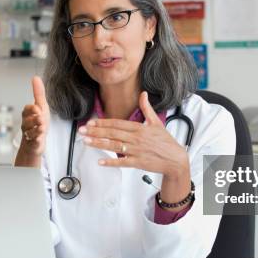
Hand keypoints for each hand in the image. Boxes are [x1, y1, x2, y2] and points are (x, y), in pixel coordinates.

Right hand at [17, 76, 49, 160]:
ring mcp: (29, 134)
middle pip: (27, 121)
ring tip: (42, 128)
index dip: (32, 109)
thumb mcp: (41, 106)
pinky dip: (36, 140)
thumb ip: (38, 93)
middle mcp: (26, 124)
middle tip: (41, 119)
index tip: (38, 109)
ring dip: (37, 129)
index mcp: (28, 114)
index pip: (27, 109)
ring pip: (30, 131)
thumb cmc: (39, 122)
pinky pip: (33, 142)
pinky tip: (40, 138)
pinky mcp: (32, 143)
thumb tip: (35, 77)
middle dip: (35, 120)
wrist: (37, 140)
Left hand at [79, 91, 190, 205]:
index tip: (91, 122)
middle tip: (82, 130)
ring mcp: (136, 151)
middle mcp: (136, 139)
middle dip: (95, 131)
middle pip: (113, 134)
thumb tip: (144, 94)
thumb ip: (146, 108)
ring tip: (86, 141)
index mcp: (139, 128)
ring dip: (99, 144)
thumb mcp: (156, 122)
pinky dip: (111, 162)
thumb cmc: (165, 142)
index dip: (103, 123)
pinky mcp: (138, 163)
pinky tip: (100, 161)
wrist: (175, 159)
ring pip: (114, 146)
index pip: (117, 123)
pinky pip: (122, 162)